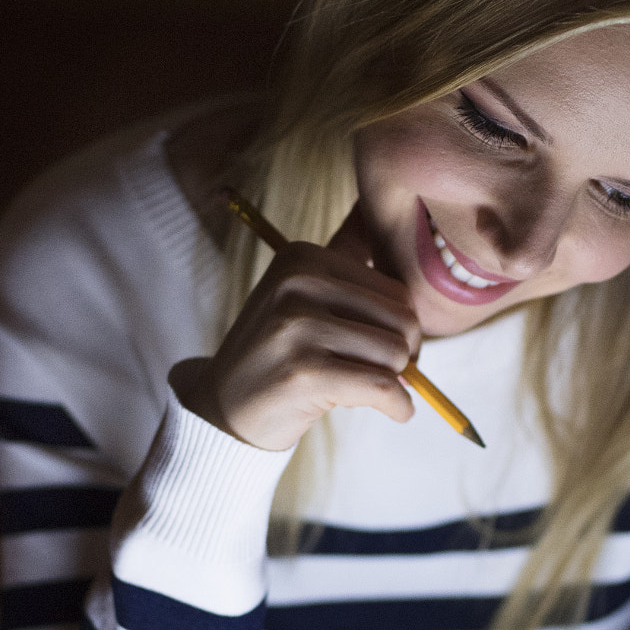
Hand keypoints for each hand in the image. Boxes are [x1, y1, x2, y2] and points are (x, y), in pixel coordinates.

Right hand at [170, 204, 420, 451]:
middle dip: (404, 354)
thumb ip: (345, 258)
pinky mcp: (304, 372)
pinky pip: (382, 387)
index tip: (383, 349)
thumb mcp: (302, 295)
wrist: (225, 409)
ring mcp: (299, 326)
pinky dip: (399, 405)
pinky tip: (396, 411)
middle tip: (381, 374)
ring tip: (361, 388)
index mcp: (303, 257)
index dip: (403, 327)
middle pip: (403, 320)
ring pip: (396, 354)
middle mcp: (299, 283)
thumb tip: (388, 217)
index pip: (396, 290)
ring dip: (394, 382)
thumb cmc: (278, 354)